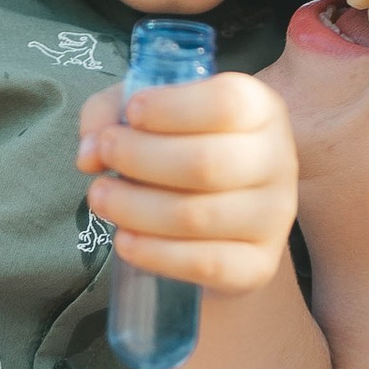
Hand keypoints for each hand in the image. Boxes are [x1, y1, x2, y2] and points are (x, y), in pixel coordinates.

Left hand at [75, 71, 299, 298]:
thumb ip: (112, 113)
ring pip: (197, 216)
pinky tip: (125, 240)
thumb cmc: (183, 148)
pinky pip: (206, 265)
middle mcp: (278, 160)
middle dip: (139, 158)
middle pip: (206, 162)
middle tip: (103, 158)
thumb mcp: (150, 113)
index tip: (132, 114)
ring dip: (134, 208)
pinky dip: (156, 254)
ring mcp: (274, 217)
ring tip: (100, 198)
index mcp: (261, 109)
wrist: (223, 216)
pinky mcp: (259, 265)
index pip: (227, 103)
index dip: (171, 108)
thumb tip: (91, 152)